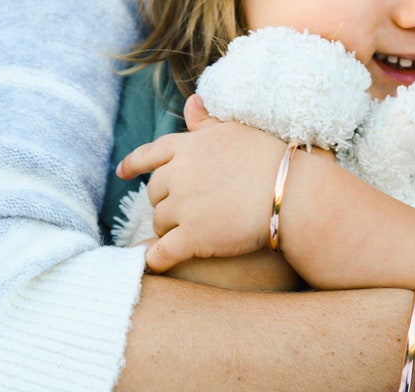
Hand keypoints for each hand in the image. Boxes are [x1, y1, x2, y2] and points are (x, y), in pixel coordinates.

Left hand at [116, 95, 286, 272]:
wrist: (291, 193)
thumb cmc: (272, 160)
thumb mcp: (237, 131)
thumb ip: (207, 123)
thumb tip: (191, 102)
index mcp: (188, 147)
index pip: (150, 154)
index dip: (134, 164)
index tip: (122, 173)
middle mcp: (179, 175)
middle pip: (156, 193)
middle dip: (167, 203)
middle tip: (188, 212)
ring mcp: (184, 207)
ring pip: (161, 223)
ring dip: (171, 230)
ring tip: (194, 235)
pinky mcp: (193, 237)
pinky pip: (163, 253)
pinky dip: (156, 260)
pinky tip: (155, 265)